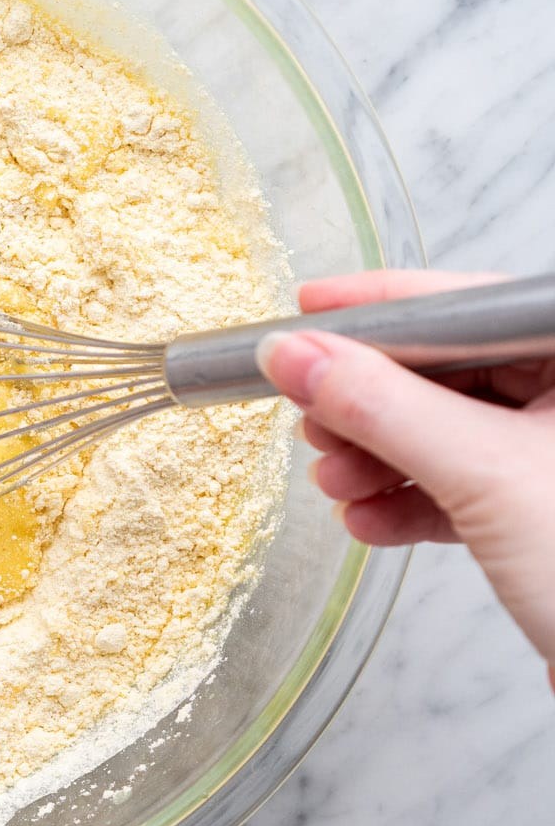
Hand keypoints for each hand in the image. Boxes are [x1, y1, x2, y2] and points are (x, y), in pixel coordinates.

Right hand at [257, 269, 554, 674]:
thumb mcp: (482, 474)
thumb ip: (379, 405)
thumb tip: (294, 353)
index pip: (468, 305)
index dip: (381, 308)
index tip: (308, 310)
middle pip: (448, 369)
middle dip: (369, 400)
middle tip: (310, 412)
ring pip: (446, 429)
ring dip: (377, 456)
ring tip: (335, 481)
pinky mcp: (543, 513)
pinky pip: (459, 485)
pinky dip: (407, 501)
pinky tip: (369, 520)